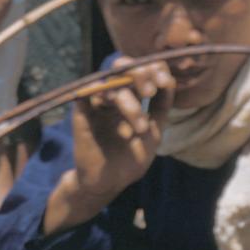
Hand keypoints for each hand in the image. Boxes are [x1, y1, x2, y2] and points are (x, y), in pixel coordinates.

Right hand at [54, 60, 175, 223]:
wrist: (108, 183)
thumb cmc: (131, 159)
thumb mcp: (154, 131)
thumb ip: (161, 105)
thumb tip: (169, 79)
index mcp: (132, 97)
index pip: (142, 71)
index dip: (154, 69)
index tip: (165, 82)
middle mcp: (113, 95)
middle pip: (123, 67)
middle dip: (139, 74)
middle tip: (149, 92)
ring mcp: (97, 103)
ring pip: (110, 85)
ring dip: (129, 102)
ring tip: (140, 127)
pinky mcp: (81, 113)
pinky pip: (87, 93)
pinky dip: (101, 96)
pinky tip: (115, 115)